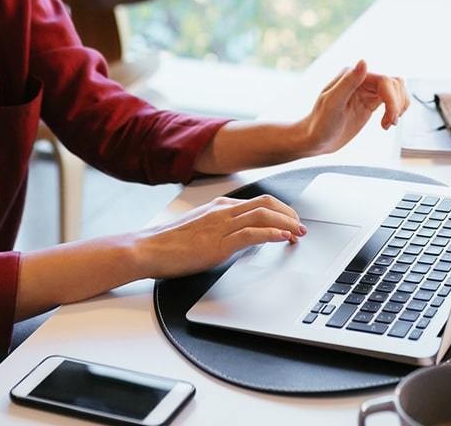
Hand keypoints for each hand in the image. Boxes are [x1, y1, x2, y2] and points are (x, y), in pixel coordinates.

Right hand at [132, 194, 304, 278]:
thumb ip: (223, 229)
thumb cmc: (171, 243)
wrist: (148, 249)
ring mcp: (221, 225)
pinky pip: (251, 233)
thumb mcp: (202, 230)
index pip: (259, 202)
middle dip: (289, 214)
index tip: (292, 222)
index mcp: (220, 207)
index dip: (281, 211)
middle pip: (267, 203)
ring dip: (286, 223)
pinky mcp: (218, 242)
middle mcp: (223, 211)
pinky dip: (271, 234)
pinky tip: (283, 238)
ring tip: (298, 233)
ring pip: (263, 215)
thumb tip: (246, 237)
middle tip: (302, 227)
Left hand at [298, 60, 409, 156]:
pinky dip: (396, 110)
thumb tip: (364, 62)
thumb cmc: (320, 123)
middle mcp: (361, 80)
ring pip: (397, 90)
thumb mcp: (333, 103)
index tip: (391, 119)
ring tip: (388, 124)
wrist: (315, 140)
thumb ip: (349, 82)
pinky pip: (392, 100)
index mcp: (351, 76)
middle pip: (394, 84)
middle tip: (389, 124)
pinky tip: (387, 123)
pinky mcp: (371, 103)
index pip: (384, 81)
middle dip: (397, 104)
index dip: (393, 99)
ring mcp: (367, 91)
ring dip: (399, 106)